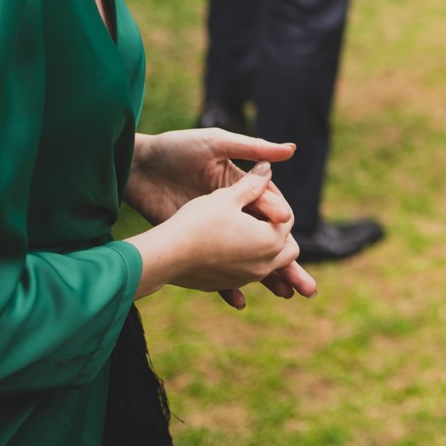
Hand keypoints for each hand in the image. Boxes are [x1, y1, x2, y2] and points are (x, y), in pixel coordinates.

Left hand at [126, 130, 317, 303]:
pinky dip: (229, 286)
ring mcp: (215, 230)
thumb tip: (292, 150)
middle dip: (289, 262)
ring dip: (267, 279)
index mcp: (242, 187)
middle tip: (307, 284)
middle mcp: (233, 211)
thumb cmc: (177, 149)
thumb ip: (253, 149)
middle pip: (267, 239)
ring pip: (248, 259)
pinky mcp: (195, 242)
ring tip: (285, 295)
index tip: (285, 225)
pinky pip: (216, 269)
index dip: (278, 217)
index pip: (270, 205)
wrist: (137, 167)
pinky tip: (240, 301)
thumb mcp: (217, 144)